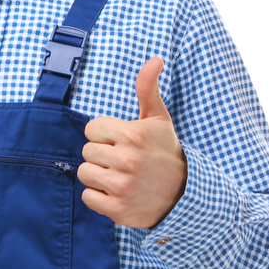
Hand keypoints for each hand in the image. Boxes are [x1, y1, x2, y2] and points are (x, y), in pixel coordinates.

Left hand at [77, 58, 186, 228]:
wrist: (184, 195)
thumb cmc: (164, 152)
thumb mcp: (158, 119)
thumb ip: (148, 88)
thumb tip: (155, 59)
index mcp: (133, 135)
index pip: (90, 129)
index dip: (103, 134)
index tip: (120, 141)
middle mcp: (127, 160)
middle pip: (86, 151)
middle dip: (101, 155)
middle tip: (122, 160)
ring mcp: (123, 186)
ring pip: (84, 174)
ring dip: (97, 176)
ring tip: (118, 176)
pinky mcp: (118, 210)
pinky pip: (88, 197)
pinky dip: (98, 197)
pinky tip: (116, 193)